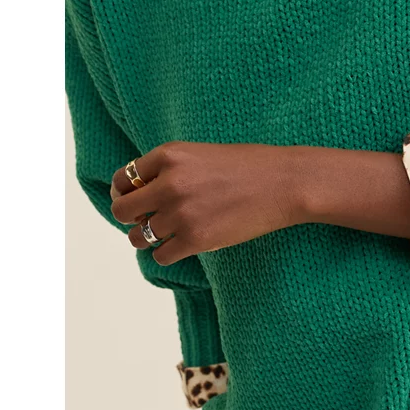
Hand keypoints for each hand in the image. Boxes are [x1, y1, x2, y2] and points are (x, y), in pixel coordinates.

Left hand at [110, 142, 304, 264]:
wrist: (286, 183)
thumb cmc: (252, 166)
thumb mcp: (203, 154)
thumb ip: (172, 169)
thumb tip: (145, 193)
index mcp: (169, 156)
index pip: (124, 178)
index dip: (125, 193)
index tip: (136, 200)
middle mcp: (169, 183)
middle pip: (123, 210)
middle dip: (131, 218)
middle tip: (146, 221)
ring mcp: (181, 213)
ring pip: (138, 237)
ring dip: (146, 239)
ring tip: (164, 236)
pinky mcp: (196, 239)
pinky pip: (161, 256)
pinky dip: (167, 254)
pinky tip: (182, 246)